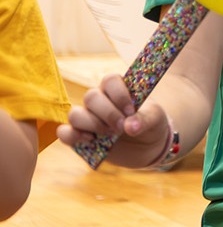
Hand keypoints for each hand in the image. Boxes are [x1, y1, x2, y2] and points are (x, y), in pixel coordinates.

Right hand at [56, 74, 170, 167]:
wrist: (148, 146)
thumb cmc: (150, 125)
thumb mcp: (155, 119)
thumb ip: (144, 120)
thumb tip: (129, 127)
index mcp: (118, 89)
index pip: (110, 80)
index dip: (119, 95)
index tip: (131, 111)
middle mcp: (99, 100)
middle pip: (91, 97)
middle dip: (107, 113)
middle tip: (122, 127)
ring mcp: (87, 118)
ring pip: (75, 114)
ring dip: (93, 125)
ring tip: (111, 135)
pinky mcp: (79, 136)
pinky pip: (64, 132)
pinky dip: (72, 136)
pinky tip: (90, 140)